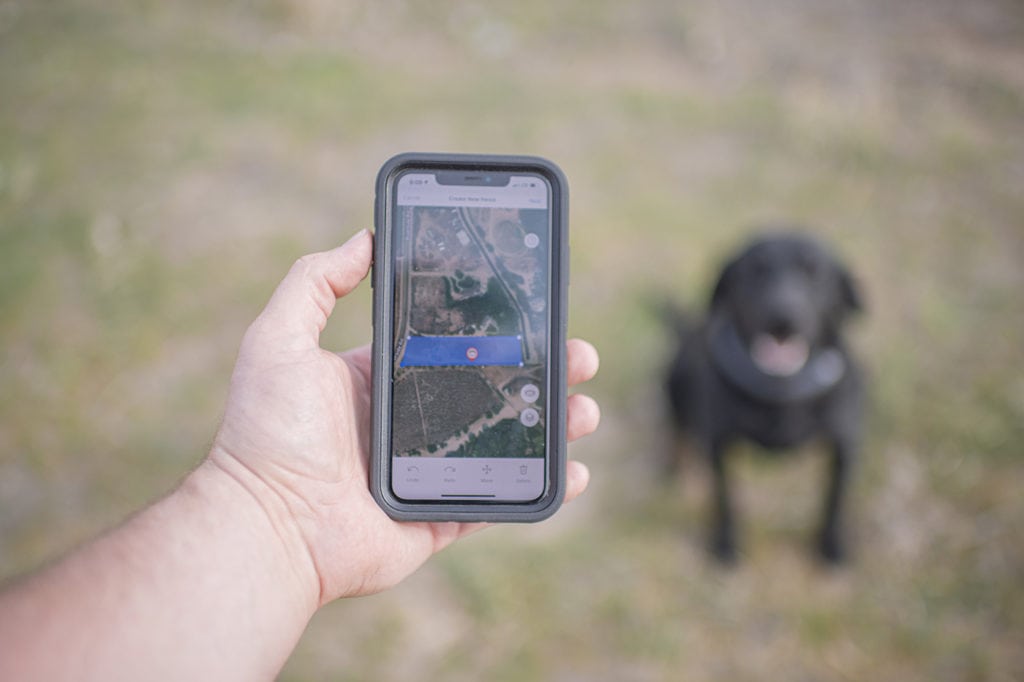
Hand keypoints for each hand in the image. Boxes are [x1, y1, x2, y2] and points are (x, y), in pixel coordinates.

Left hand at [208, 229, 600, 604]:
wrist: (266, 528)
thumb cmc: (267, 434)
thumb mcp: (280, 340)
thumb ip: (315, 283)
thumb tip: (363, 238)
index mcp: (382, 379)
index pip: (454, 347)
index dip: (497, 331)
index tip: (534, 312)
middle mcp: (410, 422)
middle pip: (494, 389)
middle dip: (542, 371)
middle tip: (580, 356)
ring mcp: (429, 470)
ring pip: (508, 441)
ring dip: (554, 423)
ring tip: (585, 408)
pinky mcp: (440, 514)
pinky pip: (502, 500)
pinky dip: (544, 489)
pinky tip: (577, 471)